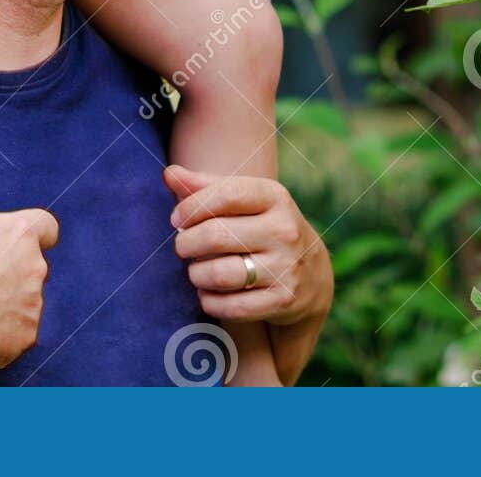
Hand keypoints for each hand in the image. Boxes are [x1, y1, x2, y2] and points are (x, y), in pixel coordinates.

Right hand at [0, 134, 58, 380]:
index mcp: (21, 231)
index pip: (46, 228)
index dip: (30, 236)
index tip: (6, 246)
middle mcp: (35, 266)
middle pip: (31, 267)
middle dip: (9, 273)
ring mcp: (32, 303)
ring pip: (24, 301)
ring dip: (5, 304)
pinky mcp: (25, 337)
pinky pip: (17, 334)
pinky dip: (0, 336)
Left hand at [165, 164, 331, 328]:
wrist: (312, 273)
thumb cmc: (263, 227)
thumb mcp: (246, 201)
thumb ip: (206, 187)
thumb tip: (169, 174)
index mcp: (275, 197)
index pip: (226, 195)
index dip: (192, 206)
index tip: (176, 217)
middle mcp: (284, 230)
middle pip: (216, 236)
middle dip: (186, 243)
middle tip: (181, 246)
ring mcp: (285, 266)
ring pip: (219, 274)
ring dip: (195, 274)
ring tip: (194, 270)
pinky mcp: (282, 300)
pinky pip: (230, 306)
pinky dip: (209, 301)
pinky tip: (207, 293)